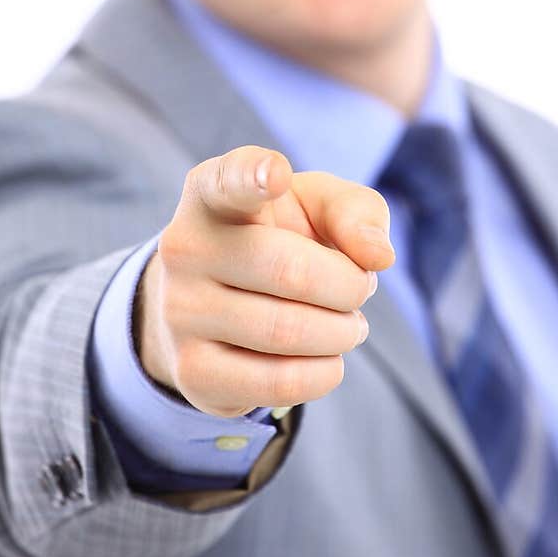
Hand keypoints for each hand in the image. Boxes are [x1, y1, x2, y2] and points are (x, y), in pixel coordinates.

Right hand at [135, 145, 395, 416]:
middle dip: (347, 286)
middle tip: (360, 288)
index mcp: (211, 192)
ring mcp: (180, 312)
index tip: (277, 174)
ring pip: (287, 332)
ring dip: (341, 332)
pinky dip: (324, 373)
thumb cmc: (281, 237)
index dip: (254, 175)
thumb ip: (355, 212)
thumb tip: (377, 256)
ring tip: (347, 325)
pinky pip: (279, 383)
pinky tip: (327, 359)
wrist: (217, 299)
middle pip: (290, 272)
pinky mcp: (191, 371)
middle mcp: (185, 248)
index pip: (229, 180)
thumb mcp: (317, 205)